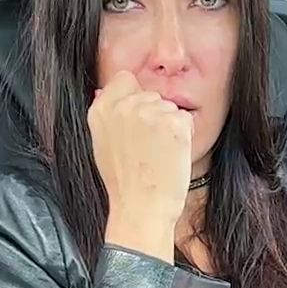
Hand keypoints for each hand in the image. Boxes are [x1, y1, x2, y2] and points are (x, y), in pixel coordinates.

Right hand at [88, 71, 192, 258]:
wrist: (141, 208)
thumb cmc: (124, 183)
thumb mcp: (102, 144)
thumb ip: (106, 115)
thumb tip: (104, 91)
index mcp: (101, 109)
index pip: (125, 79)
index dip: (135, 97)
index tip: (137, 121)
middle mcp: (124, 106)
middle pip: (150, 95)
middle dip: (154, 115)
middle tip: (148, 148)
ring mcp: (149, 113)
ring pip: (169, 107)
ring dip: (169, 126)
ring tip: (158, 154)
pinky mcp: (173, 123)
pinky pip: (185, 119)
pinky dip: (184, 136)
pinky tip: (170, 156)